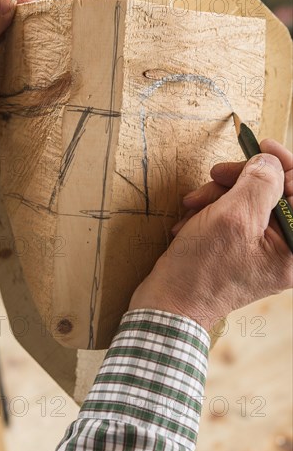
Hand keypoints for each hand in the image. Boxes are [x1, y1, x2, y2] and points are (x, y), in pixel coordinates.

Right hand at [129, 139, 292, 331]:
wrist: (169, 304)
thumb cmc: (201, 270)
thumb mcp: (233, 218)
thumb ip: (259, 183)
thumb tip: (270, 161)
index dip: (283, 164)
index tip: (260, 147)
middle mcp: (284, 248)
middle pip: (273, 192)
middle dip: (240, 180)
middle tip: (214, 177)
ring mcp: (262, 248)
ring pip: (248, 199)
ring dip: (218, 195)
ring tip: (193, 206)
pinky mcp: (241, 247)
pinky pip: (233, 214)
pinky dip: (212, 210)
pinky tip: (192, 219)